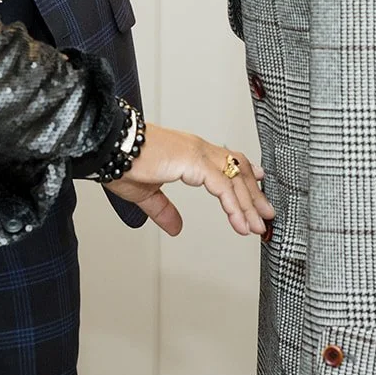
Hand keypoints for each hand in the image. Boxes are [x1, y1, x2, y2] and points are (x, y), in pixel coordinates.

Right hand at [106, 123, 272, 236]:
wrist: (109, 148)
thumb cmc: (122, 162)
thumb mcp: (146, 194)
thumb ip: (163, 209)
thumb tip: (175, 226)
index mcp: (188, 152)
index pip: (225, 162)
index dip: (244, 176)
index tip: (257, 187)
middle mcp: (197, 148)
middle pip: (236, 170)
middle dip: (253, 195)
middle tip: (265, 214)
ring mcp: (197, 153)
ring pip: (234, 179)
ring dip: (248, 204)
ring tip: (256, 226)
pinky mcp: (193, 161)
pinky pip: (222, 186)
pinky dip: (234, 206)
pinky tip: (240, 222)